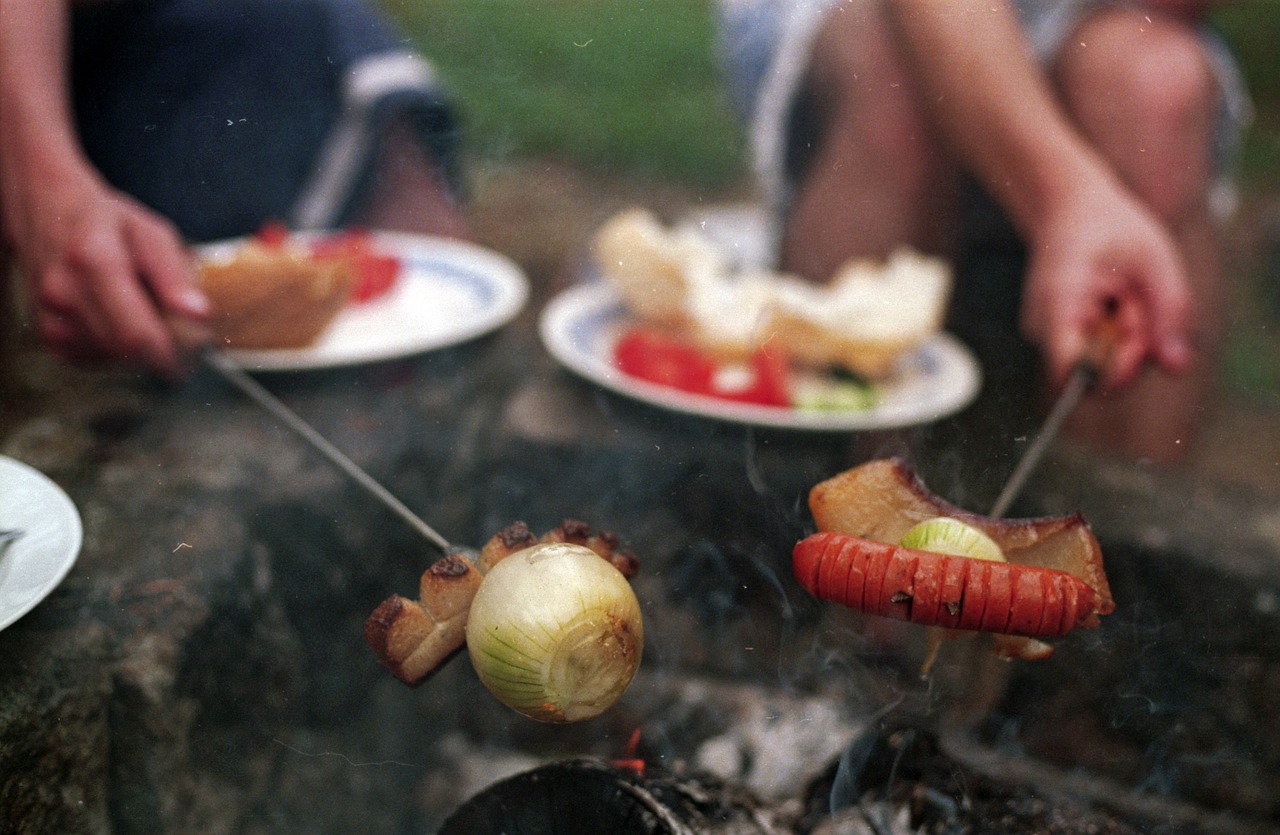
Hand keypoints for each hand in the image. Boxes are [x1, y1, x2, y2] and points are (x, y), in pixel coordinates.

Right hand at [7, 172, 210, 376]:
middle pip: (126, 351)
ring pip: (114, 358)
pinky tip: (118, 319)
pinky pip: (95, 359)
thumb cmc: (108, 221)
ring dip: (139, 348)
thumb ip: (176, 275)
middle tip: (183, 338)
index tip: (196, 355)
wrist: (46, 211)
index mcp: (94, 259)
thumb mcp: (153, 233)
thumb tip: (199, 315)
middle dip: (163, 353)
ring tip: (144, 314)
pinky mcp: (48, 334)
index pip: (135, 333)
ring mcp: (50, 315)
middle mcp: (64, 291)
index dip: (171, 354)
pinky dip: (116, 349)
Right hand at [1019, 183, 1191, 389]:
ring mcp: (1043, 335)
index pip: (1067, 369)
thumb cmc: (1111, 228)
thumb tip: (1177, 368)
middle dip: (1133, 346)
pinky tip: (1112, 302)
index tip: (1139, 340)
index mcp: (1059, 298)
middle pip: (1097, 371)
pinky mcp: (1052, 340)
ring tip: (1124, 294)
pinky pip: (1095, 356)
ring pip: (1100, 365)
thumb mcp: (1155, 259)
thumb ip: (1170, 313)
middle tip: (1138, 299)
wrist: (1069, 210)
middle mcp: (1041, 325)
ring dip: (1127, 338)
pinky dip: (1116, 335)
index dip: (1111, 372)